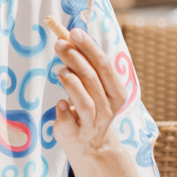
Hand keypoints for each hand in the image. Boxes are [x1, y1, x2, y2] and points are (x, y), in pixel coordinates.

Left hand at [52, 28, 127, 155]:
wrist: (89, 144)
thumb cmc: (90, 105)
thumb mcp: (92, 85)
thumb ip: (84, 64)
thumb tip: (69, 37)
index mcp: (116, 92)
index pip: (104, 65)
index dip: (89, 48)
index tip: (74, 32)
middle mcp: (108, 108)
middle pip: (93, 79)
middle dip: (75, 59)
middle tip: (59, 45)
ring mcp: (93, 123)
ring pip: (84, 101)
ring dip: (72, 83)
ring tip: (60, 71)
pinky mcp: (76, 134)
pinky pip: (70, 122)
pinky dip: (64, 111)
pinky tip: (60, 103)